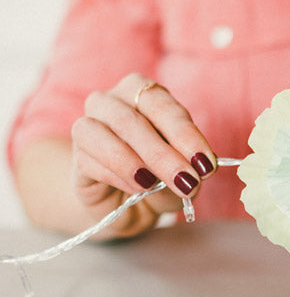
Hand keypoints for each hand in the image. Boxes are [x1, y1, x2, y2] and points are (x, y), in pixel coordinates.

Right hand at [70, 73, 216, 235]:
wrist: (127, 203)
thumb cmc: (160, 176)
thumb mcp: (183, 169)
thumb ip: (190, 166)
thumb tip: (197, 170)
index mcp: (143, 92)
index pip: (163, 105)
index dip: (185, 134)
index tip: (205, 163)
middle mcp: (111, 101)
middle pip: (132, 119)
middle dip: (164, 153)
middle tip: (187, 181)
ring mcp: (88, 125)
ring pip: (103, 133)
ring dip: (135, 162)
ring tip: (155, 186)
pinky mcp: (76, 157)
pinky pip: (89, 160)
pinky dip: (117, 175)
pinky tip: (136, 189)